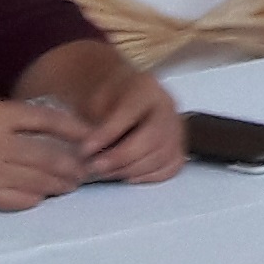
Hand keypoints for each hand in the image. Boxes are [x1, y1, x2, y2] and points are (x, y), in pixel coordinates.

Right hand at [0, 97, 89, 210]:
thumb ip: (11, 117)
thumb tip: (50, 131)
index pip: (47, 120)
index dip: (73, 129)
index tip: (89, 136)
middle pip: (49, 156)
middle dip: (73, 164)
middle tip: (85, 168)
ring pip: (38, 181)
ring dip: (60, 184)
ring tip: (70, 184)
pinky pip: (18, 201)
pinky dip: (34, 198)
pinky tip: (41, 196)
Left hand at [22, 39, 185, 183]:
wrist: (122, 94)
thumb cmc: (104, 98)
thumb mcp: (94, 99)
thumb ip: (94, 120)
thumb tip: (87, 149)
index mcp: (145, 87)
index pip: (130, 112)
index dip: (108, 133)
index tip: (84, 149)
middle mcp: (167, 106)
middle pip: (153, 137)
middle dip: (121, 157)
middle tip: (94, 167)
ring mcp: (177, 127)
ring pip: (162, 155)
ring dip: (131, 169)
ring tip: (105, 173)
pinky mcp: (178, 146)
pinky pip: (171, 166)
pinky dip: (149, 175)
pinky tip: (127, 176)